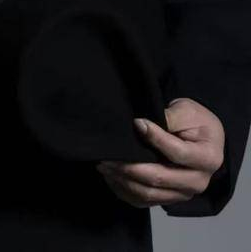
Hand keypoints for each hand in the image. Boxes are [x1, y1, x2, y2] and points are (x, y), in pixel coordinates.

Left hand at [95, 97, 224, 207]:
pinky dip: (125, 191)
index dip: (156, 138)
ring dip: (123, 181)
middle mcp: (198, 182)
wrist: (204, 138)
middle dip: (130, 167)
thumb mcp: (187, 111)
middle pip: (160, 178)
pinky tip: (112, 178)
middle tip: (108, 155)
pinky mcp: (170, 199)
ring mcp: (183, 194)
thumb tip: (141, 126)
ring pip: (149, 194)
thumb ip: (169, 118)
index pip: (177, 153)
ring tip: (105, 165)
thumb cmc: (195, 121)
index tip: (136, 123)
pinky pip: (144, 201)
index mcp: (208, 158)